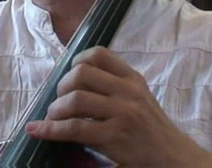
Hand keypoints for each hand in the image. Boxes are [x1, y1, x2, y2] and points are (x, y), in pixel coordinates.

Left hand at [25, 46, 211, 166]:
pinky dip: (50, 129)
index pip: (99, 54)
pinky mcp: (114, 137)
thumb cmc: (151, 129)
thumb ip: (114, 86)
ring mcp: (122, 114)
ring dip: (55, 109)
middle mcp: (128, 92)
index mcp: (133, 78)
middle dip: (61, 86)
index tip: (69, 74)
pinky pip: (74, 129)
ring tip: (53, 117)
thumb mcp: (139, 98)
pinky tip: (37, 130)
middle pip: (81, 74)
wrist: (174, 158)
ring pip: (75, 100)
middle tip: (59, 101)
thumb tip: (72, 81)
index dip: (76, 61)